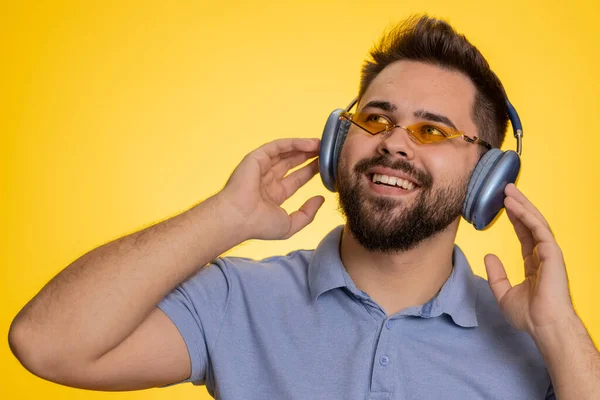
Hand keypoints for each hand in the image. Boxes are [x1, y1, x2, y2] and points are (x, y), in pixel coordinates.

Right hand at [217, 138, 324, 240]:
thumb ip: (308, 214)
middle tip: (326, 152)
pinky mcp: (256, 158)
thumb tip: (320, 199)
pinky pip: (278, 146)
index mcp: (273, 195)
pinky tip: (309, 143)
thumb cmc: (259, 225)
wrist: (239, 218)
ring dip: (303, 147)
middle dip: (308, 157)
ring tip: (321, 144)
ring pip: (285, 153)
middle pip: (291, 163)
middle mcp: (267, 180)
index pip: (296, 179)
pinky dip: (294, 143)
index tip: (325, 166)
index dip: (310, 171)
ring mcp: (261, 168)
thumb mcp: (291, 225)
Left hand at [484, 184, 575, 336]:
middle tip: (506, 189)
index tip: (504, 206)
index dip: (515, 219)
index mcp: (534, 263)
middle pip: (530, 223)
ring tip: (508, 190)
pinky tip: (515, 205)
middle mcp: (542, 255)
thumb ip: (496, 274)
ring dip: (522, 205)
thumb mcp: (503, 292)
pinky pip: (538, 229)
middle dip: (519, 205)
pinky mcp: (552, 253)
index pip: (524, 234)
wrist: (543, 325)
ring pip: (535, 222)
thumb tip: (489, 256)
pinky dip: (526, 215)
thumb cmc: (529, 315)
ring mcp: (549, 253)